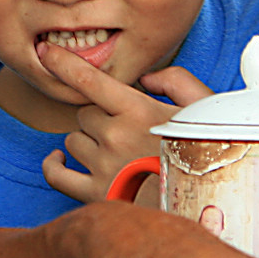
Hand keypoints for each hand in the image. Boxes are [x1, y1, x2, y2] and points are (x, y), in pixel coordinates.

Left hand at [38, 43, 212, 202]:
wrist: (210, 205)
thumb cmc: (211, 155)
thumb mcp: (205, 110)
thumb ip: (177, 82)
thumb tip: (146, 77)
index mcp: (140, 111)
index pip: (89, 80)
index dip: (64, 64)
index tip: (47, 52)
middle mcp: (116, 136)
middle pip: (85, 114)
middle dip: (101, 118)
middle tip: (129, 132)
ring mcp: (103, 166)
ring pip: (74, 141)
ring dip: (88, 142)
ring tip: (118, 153)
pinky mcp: (95, 195)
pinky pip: (56, 175)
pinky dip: (54, 166)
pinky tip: (60, 159)